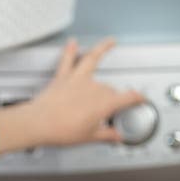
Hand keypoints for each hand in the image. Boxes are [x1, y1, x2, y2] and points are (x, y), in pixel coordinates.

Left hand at [0, 38, 145, 154]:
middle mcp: (93, 88)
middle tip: (107, 110)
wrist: (38, 124)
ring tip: (110, 42)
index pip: (128, 97)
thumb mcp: (89, 138)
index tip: (141, 99)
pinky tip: (73, 42)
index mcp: (104, 103)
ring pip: (93, 62)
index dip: (137, 98)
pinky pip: (68, 60)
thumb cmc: (61, 131)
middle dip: (111, 97)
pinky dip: (71, 50)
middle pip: (109, 88)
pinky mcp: (62, 77)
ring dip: (103, 49)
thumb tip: (116, 136)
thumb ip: (106, 135)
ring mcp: (78, 80)